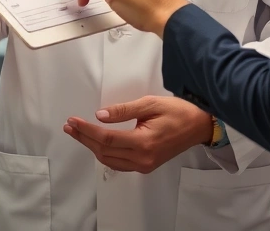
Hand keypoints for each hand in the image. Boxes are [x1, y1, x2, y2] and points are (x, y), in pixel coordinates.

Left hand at [62, 96, 212, 173]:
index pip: (107, 139)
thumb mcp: (150, 103)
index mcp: (144, 142)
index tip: (73, 121)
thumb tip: (100, 115)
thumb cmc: (178, 112)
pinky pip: (119, 163)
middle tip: (70, 126)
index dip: (87, 130)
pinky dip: (104, 153)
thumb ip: (124, 110)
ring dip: (91, 146)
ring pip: (109, 160)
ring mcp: (144, 165)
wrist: (199, 126)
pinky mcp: (146, 165)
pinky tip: (96, 143)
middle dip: (84, 138)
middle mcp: (142, 158)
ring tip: (78, 133)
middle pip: (104, 151)